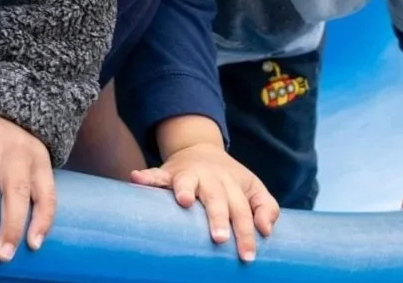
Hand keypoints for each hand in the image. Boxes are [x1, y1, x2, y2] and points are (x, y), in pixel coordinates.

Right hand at [132, 142, 278, 261]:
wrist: (200, 148)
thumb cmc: (230, 179)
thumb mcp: (253, 188)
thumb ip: (265, 207)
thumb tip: (265, 230)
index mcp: (232, 184)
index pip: (242, 211)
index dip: (246, 233)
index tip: (248, 256)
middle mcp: (210, 178)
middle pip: (216, 198)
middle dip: (218, 217)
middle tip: (220, 237)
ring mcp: (187, 174)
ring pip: (186, 181)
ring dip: (185, 189)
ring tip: (184, 201)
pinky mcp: (166, 173)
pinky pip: (155, 174)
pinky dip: (146, 177)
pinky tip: (137, 179)